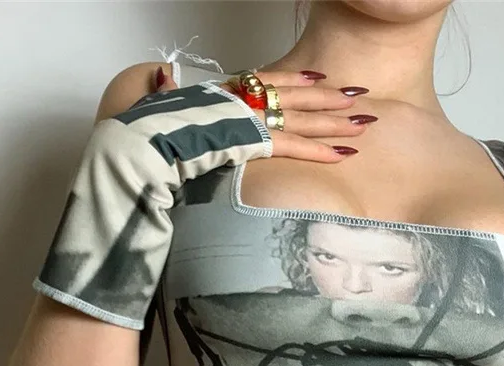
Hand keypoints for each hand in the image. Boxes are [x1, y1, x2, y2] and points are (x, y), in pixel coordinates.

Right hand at [154, 65, 375, 161]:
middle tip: (359, 98)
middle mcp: (240, 100)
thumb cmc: (138, 125)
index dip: (294, 80)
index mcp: (220, 91)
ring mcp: (248, 120)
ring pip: (301, 119)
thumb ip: (162, 86)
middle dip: (329, 99)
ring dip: (336, 122)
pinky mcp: (253, 142)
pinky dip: (320, 150)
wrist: (139, 141)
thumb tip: (163, 74)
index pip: (265, 80)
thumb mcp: (147, 98)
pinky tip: (344, 153)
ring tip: (365, 122)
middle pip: (293, 98)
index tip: (318, 78)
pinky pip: (294, 146)